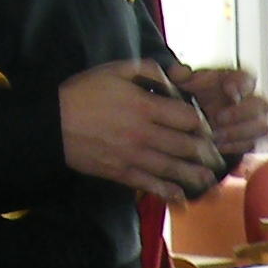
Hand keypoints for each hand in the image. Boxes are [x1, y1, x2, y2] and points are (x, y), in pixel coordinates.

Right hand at [57, 59, 222, 201]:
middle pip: (187, 146)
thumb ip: (148, 71)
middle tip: (216, 154)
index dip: (202, 122)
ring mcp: (133, 156)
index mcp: (145, 107)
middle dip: (206, 151)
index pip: (187, 118)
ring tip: (209, 178)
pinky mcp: (121, 173)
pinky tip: (182, 197)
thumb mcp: (115, 70)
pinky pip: (150, 185)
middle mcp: (143, 134)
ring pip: (173, 169)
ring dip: (195, 175)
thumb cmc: (83, 93)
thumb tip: (174, 78)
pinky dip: (168, 192)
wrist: (51, 124)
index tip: (206, 125)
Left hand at [174, 64, 267, 170]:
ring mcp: (254, 122)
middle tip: (219, 118)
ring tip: (216, 136)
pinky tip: (218, 147)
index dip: (242, 84)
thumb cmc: (197, 95)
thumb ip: (181, 75)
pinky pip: (252, 145)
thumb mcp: (185, 82)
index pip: (249, 78)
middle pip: (261, 105)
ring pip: (261, 127)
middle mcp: (251, 100)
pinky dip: (235, 147)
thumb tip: (178, 72)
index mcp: (238, 80)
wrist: (197, 113)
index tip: (228, 89)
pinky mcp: (250, 140)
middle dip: (241, 113)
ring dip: (238, 133)